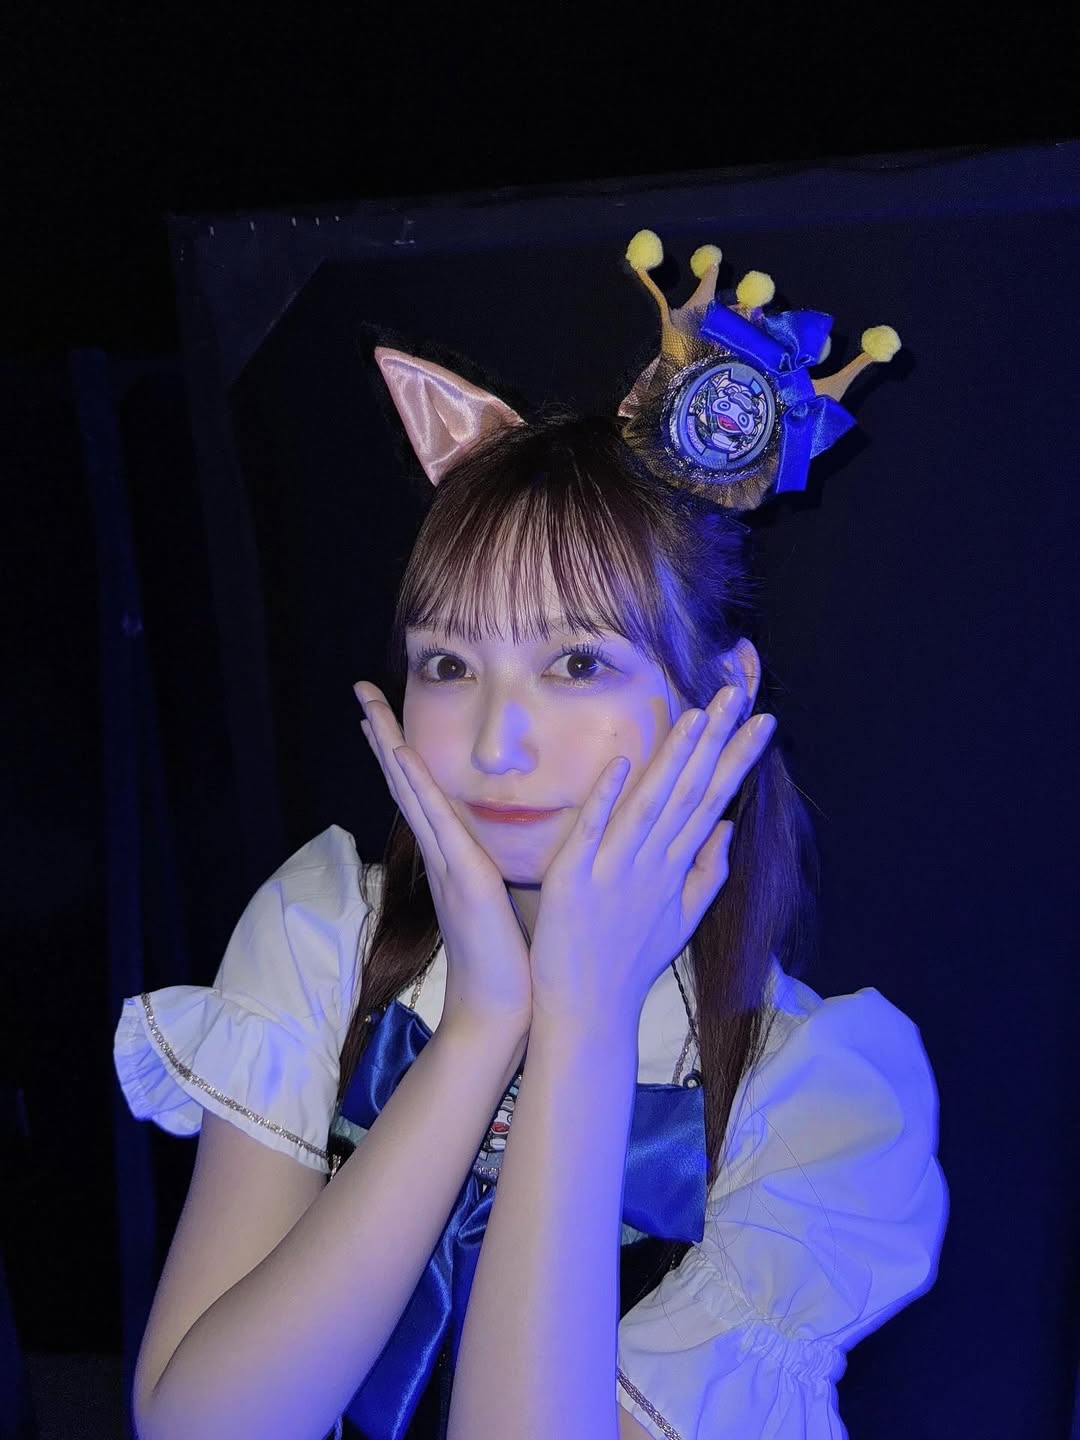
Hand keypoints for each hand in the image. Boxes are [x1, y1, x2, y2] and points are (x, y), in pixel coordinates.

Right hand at [354, 682, 532, 1040]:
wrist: (499, 1010)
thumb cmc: (509, 961)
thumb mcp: (503, 901)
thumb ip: (495, 869)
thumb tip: (504, 846)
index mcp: (452, 856)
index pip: (422, 792)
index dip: (402, 752)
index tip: (384, 716)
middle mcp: (441, 854)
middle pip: (406, 781)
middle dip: (383, 734)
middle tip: (362, 692)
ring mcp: (447, 863)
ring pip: (412, 792)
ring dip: (390, 747)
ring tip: (368, 708)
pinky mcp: (464, 876)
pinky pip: (436, 820)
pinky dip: (416, 785)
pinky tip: (402, 754)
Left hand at [527, 686, 775, 1032]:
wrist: (589, 1011)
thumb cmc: (630, 962)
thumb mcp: (681, 920)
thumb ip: (707, 873)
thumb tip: (726, 826)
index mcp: (677, 870)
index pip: (713, 801)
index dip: (738, 758)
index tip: (762, 719)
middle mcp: (653, 865)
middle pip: (690, 793)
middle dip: (717, 741)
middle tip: (737, 694)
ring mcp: (614, 871)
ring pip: (650, 805)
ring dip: (673, 759)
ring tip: (695, 716)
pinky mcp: (573, 881)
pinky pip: (593, 833)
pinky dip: (608, 800)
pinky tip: (623, 764)